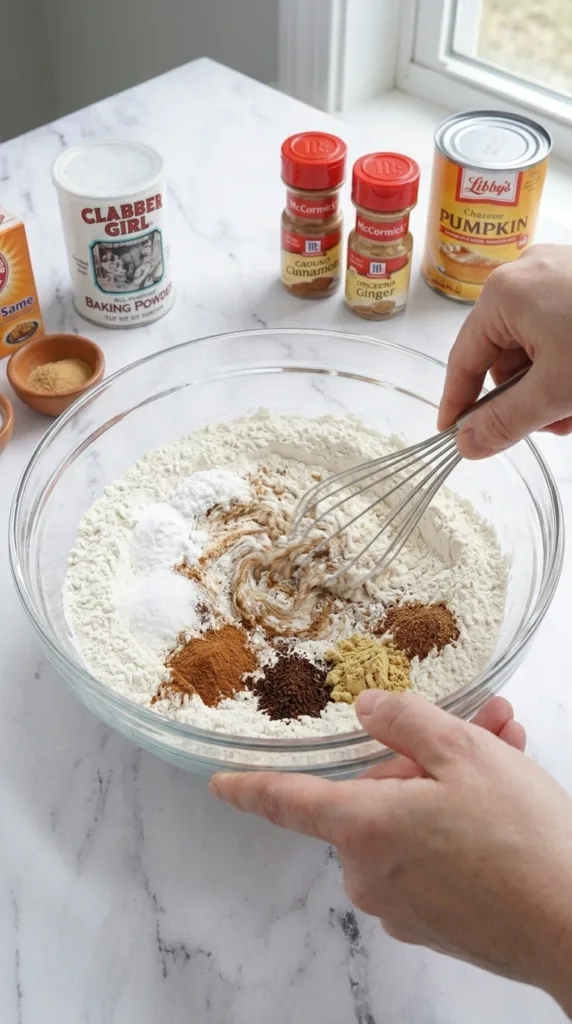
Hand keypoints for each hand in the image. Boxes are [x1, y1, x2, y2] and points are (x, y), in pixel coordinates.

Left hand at [210, 693, 571, 1012]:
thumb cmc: (519, 835)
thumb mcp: (462, 752)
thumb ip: (404, 720)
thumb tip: (367, 707)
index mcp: (362, 828)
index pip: (288, 802)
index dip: (251, 788)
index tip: (219, 783)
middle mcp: (370, 873)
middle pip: (376, 798)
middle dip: (425, 758)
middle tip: (482, 729)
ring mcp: (403, 906)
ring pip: (412, 822)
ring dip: (452, 786)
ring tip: (508, 751)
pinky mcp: (437, 925)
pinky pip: (434, 857)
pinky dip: (460, 825)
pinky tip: (507, 803)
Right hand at [438, 244, 571, 457]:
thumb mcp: (556, 391)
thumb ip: (505, 423)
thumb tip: (467, 444)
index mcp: (504, 294)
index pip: (465, 359)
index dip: (459, 403)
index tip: (456, 436)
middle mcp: (527, 275)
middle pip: (504, 355)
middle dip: (528, 397)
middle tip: (555, 424)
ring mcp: (560, 274)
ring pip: (538, 348)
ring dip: (554, 386)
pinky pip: (561, 332)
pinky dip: (571, 365)